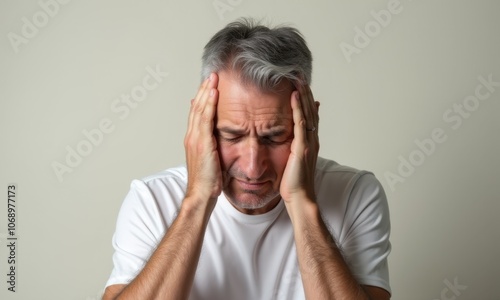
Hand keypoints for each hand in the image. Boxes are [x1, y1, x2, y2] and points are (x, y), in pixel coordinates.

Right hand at [184, 73, 221, 206]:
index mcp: (194, 140)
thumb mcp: (211, 159)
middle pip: (196, 107)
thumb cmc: (208, 181)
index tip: (210, 85)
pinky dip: (209, 104)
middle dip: (204, 90)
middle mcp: (192, 137)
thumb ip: (212, 145)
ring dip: (206, 92)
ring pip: (199, 109)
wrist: (201, 195)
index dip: (202, 98)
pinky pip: (205, 119)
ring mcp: (195, 139)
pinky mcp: (201, 143)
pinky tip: (213, 93)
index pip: (197, 113)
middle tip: (211, 75)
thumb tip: (218, 137)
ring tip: (213, 78)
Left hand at [280, 84, 319, 205]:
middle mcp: (312, 139)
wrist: (301, 198)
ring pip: (307, 112)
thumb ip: (294, 147)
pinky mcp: (302, 147)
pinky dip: (298, 108)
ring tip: (298, 78)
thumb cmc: (294, 183)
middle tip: (300, 73)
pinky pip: (300, 124)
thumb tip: (291, 138)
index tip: (300, 82)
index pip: (309, 114)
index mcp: (310, 141)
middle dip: (305, 91)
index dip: (305, 97)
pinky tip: (294, 96)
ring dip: (303, 94)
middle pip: (310, 109)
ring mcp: (309, 142)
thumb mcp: (294, 160)